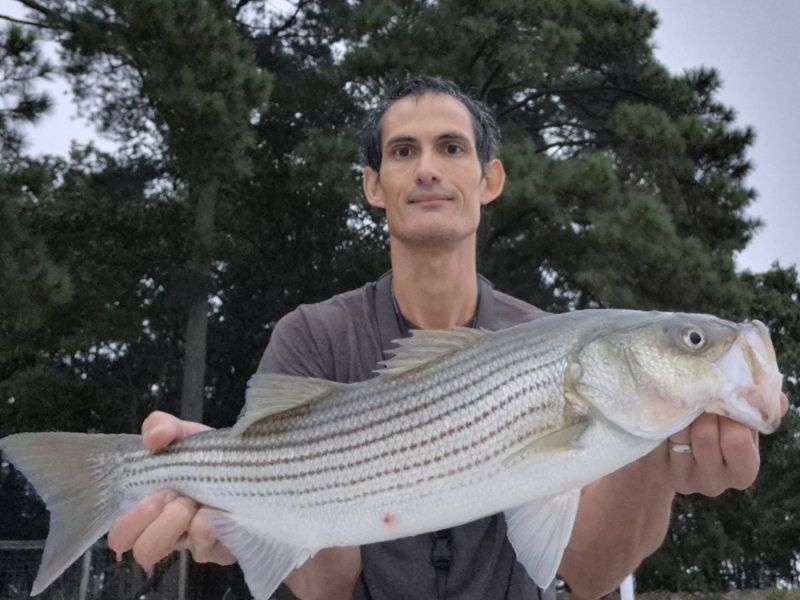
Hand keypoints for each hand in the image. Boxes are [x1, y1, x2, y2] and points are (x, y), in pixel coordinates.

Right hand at [107, 411, 235, 568]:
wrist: (255, 460)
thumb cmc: (210, 453)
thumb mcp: (184, 434)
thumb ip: (162, 427)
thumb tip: (153, 438)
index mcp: (150, 507)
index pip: (121, 535)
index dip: (131, 521)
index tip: (155, 495)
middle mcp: (169, 531)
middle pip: (143, 551)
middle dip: (159, 524)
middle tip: (177, 499)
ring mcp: (196, 543)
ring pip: (175, 553)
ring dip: (182, 524)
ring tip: (199, 503)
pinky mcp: (222, 548)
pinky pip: (210, 550)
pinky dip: (213, 528)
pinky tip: (222, 512)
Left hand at [653, 392, 789, 495]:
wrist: (676, 443)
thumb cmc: (717, 426)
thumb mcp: (741, 420)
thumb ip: (759, 408)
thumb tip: (772, 398)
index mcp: (743, 471)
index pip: (737, 440)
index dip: (729, 413)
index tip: (722, 397)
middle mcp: (713, 483)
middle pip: (705, 436)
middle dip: (702, 408)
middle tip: (699, 394)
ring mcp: (682, 479)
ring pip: (678, 434)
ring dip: (679, 411)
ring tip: (681, 401)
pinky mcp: (656, 470)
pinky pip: (655, 436)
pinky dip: (659, 419)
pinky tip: (663, 413)